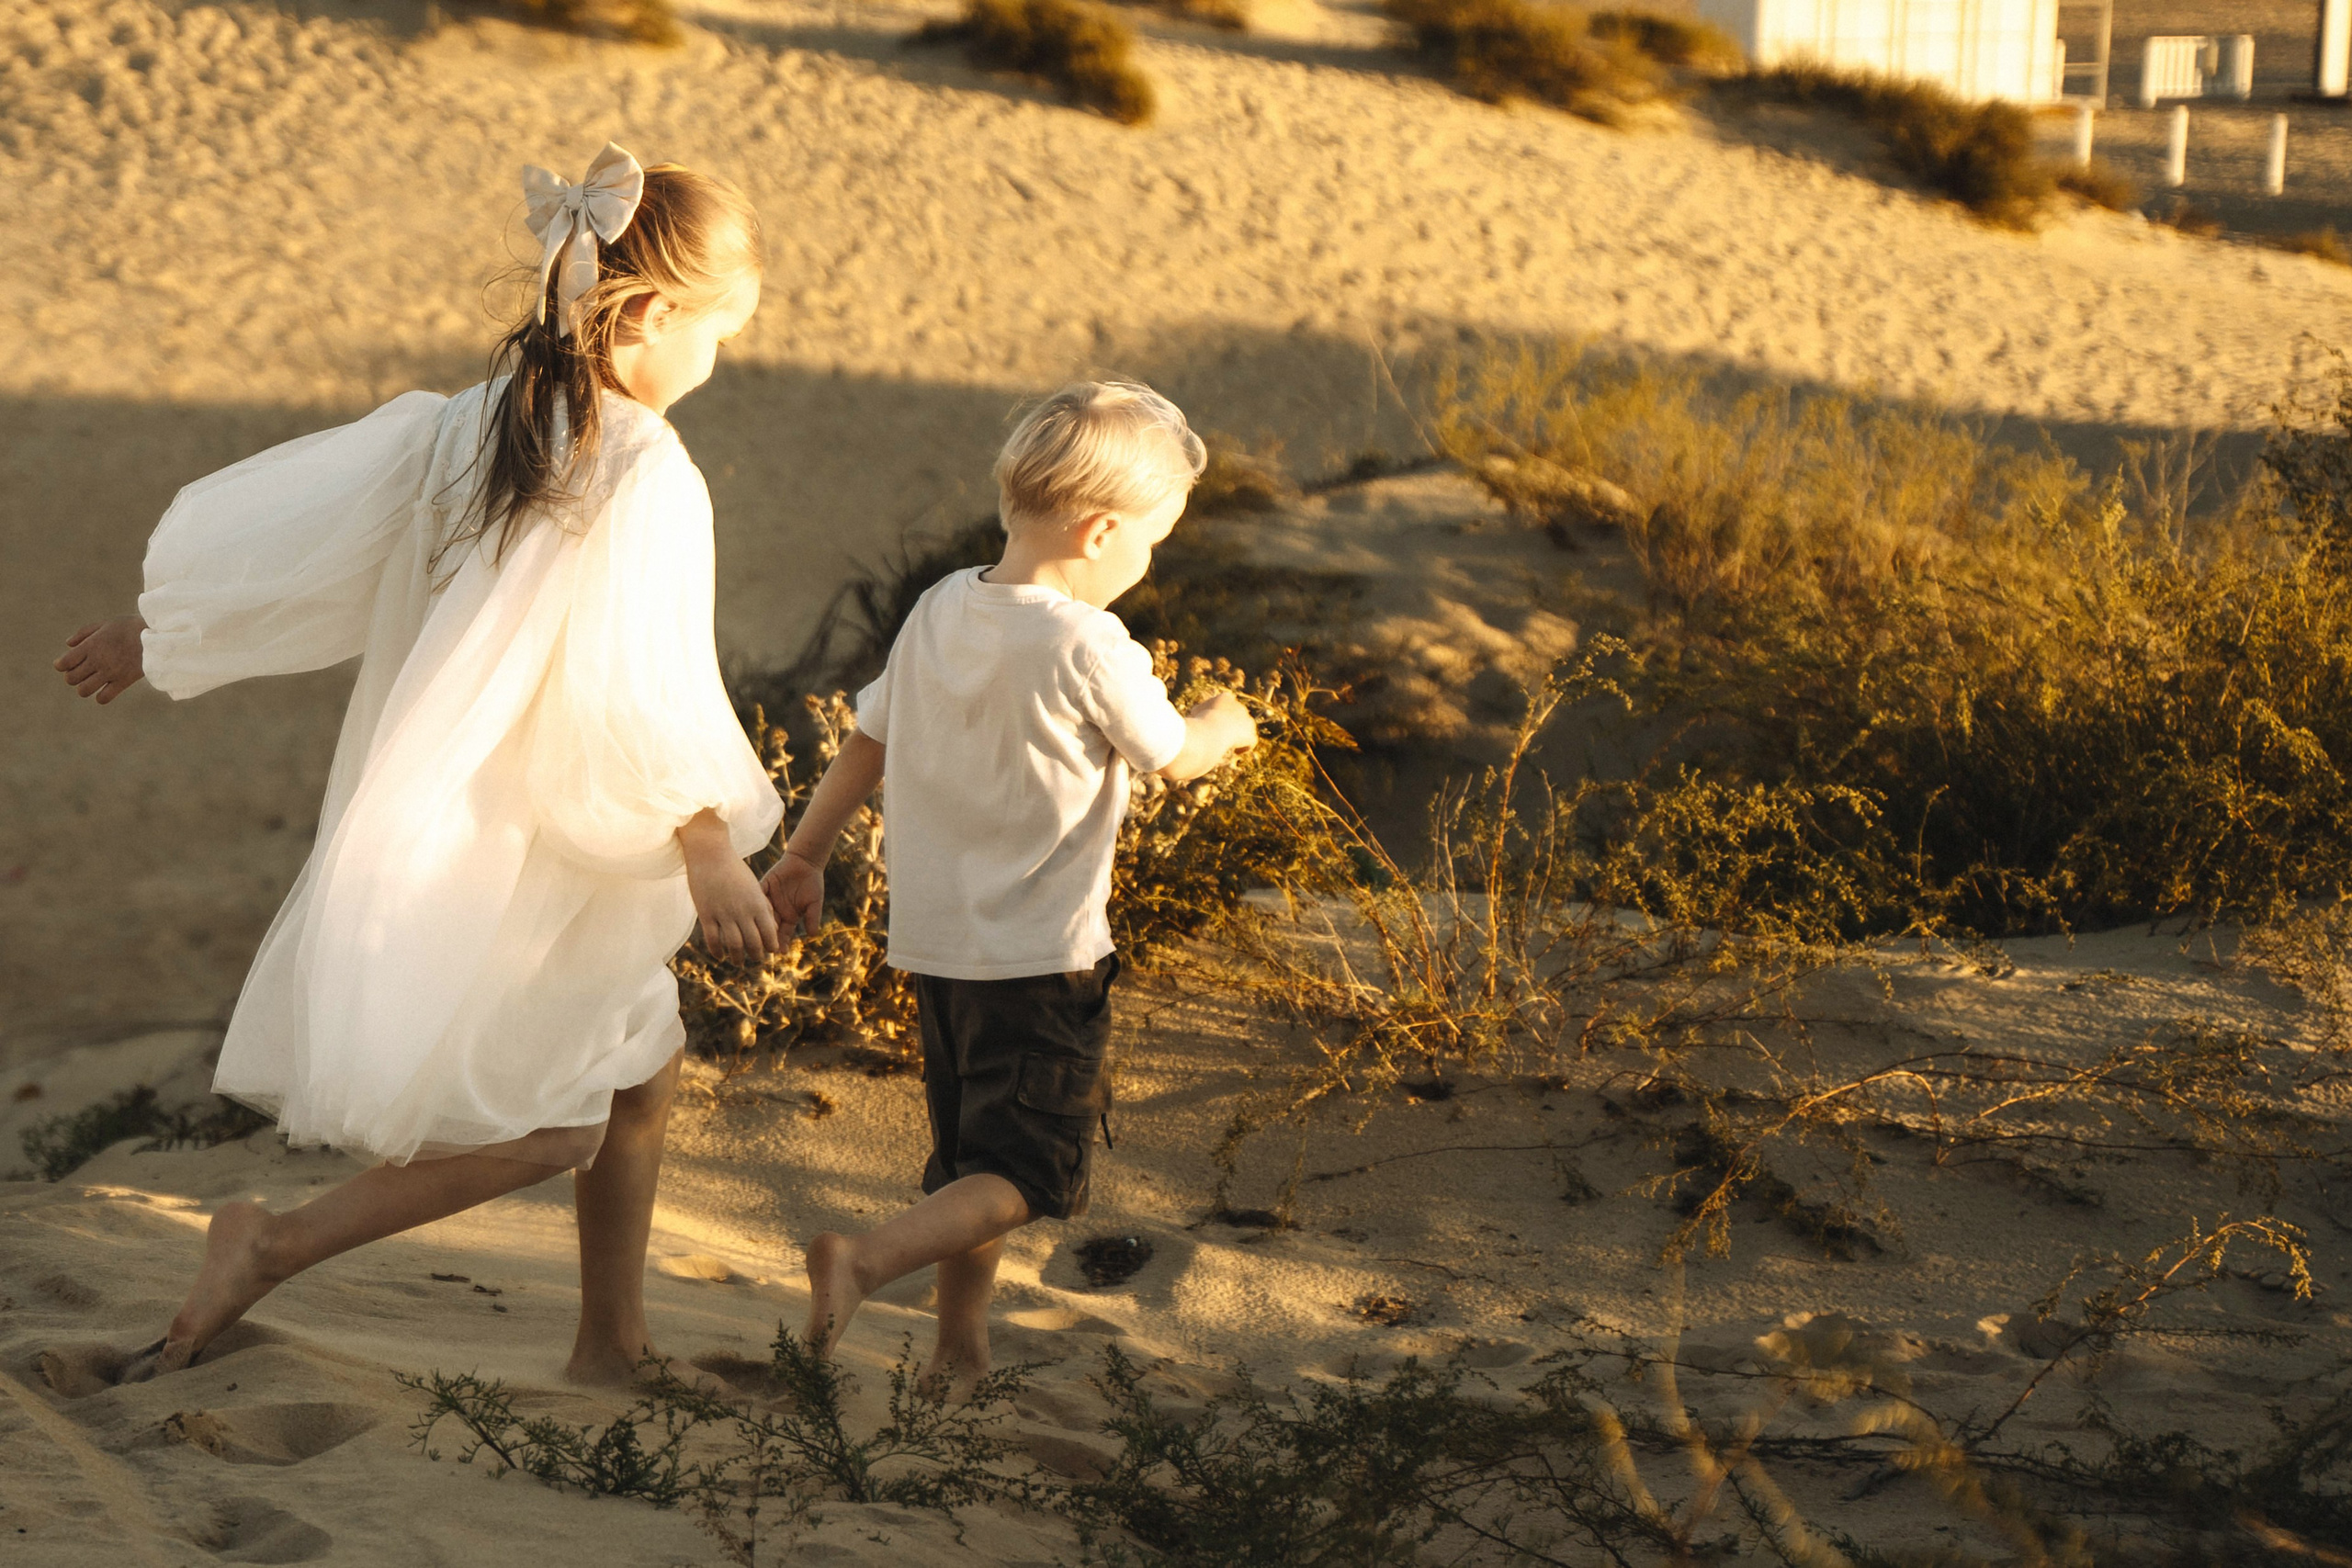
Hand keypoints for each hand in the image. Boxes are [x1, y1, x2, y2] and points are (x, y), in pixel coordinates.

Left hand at [56, 615, 146, 703]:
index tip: (69, 663)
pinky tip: (106, 689)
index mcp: (90, 646)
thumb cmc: (132, 626)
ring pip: (83, 691)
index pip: (63, 664)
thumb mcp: (106, 623)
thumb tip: (68, 645)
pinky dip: (101, 697)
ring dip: (85, 688)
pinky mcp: (124, 681)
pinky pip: (103, 698)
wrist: (158, 634)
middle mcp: (97, 660)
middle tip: (83, 672)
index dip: (62, 665)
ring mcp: (110, 672)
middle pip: (71, 679)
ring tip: (93, 682)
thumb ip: (84, 633)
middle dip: (73, 677)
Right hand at [684, 842, 781, 957]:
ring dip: (737, 958)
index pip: (769, 933)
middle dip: (756, 955)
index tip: (770, 951)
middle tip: (756, 959)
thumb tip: (772, 928)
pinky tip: (720, 956)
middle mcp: (742, 911)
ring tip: (738, 962)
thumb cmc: (734, 869)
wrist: (710, 854)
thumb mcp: (754, 887)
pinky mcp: (706, 914)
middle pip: (753, 943)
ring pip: (734, 945)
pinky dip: (717, 951)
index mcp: (757, 903)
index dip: (770, 946)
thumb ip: (762, 907)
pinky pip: (713, 939)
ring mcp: (723, 913)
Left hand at [761, 849, 825, 937]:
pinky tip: (753, 909)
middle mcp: (777, 910)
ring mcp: (769, 899)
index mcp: (789, 916)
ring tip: (753, 932)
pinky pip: (758, 896)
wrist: (805, 861)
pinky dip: (756, 903)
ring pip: (760, 914)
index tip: (779, 952)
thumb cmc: (813, 882)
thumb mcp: (814, 902)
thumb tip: (812, 935)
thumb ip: (812, 917)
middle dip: (764, 937)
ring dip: (757, 923)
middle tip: (760, 945)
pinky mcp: (763, 886)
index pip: (783, 934)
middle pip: (768, 928)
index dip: (781, 943)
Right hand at [1189, 689, 1257, 756]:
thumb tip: (1197, 716)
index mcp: (1225, 698)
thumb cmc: (1198, 721)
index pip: (1226, 703)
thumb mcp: (1194, 714)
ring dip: (1239, 736)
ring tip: (1229, 745)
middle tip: (1221, 735)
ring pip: (1246, 728)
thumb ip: (1198, 713)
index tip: (1213, 722)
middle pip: (1237, 716)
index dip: (1220, 714)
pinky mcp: (1250, 734)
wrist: (1210, 730)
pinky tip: (1235, 751)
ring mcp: (1247, 721)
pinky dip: (1244, 747)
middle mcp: (1239, 707)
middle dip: (1231, 725)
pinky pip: (1251, 741)